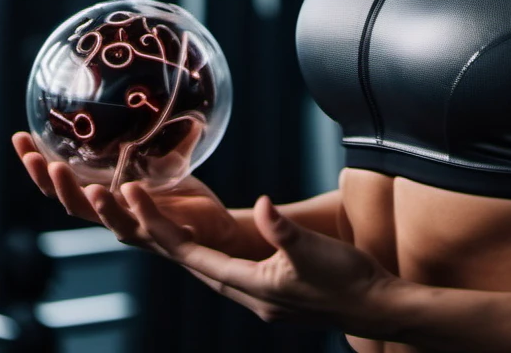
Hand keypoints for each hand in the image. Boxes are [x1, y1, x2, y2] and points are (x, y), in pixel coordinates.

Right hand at [10, 131, 265, 258]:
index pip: (64, 184)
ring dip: (96, 203)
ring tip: (87, 185)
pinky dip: (142, 206)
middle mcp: (116, 218)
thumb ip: (149, 139)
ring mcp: (141, 230)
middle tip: (40, 161)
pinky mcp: (170, 236)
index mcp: (107, 200)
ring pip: (111, 221)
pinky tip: (132, 188)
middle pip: (75, 206)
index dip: (38, 166)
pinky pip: (153, 222)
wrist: (214, 231)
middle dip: (55, 184)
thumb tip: (147, 94)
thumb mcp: (161, 162)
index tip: (20, 138)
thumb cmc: (181, 198)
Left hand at [122, 183, 399, 335]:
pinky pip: (231, 275)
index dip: (163, 230)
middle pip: (195, 267)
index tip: (137, 204)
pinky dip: (214, 259)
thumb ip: (283, 229)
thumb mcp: (314, 249)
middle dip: (163, 240)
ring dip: (186, 251)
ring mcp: (262, 299)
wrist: (375, 307)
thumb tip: (262, 205)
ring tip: (163, 230)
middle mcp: (250, 296)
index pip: (195, 257)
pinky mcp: (275, 296)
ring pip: (211, 273)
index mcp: (253, 285)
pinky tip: (218, 251)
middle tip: (135, 211)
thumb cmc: (347, 279)